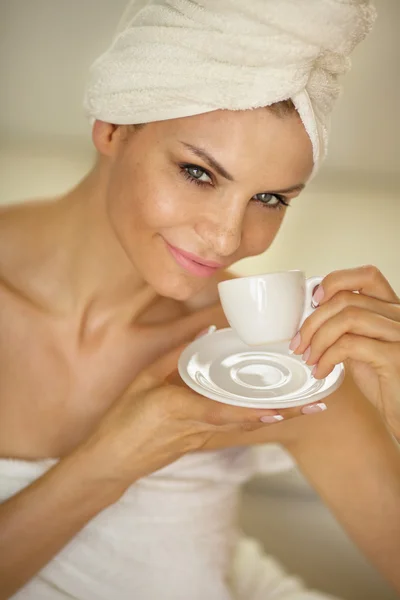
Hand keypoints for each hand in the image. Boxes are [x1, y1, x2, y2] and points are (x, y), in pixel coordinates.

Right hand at [82, 343, 306, 490]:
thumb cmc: (124, 419)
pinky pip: (232, 429)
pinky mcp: (199, 442)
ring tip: (306, 408)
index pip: (223, 411)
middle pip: (246, 422)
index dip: (253, 411)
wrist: (111, 461)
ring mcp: (200, 438)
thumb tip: (206, 332)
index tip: (282, 407)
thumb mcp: (143, 381)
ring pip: (244, 427)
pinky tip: (274, 412)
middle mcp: (197, 427)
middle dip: (283, 414)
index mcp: (179, 409)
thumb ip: (175, 356)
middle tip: (317, 405)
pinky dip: (255, 420)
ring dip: (276, 418)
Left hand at [291, 266, 399, 439]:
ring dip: (318, 338)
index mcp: (392, 310)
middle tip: (299, 343)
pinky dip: (327, 357)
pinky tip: (321, 370)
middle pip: (346, 299)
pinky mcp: (395, 356)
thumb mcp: (364, 348)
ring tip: (309, 358)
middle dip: (313, 320)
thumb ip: (347, 329)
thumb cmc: (386, 383)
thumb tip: (312, 316)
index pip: (366, 275)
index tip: (314, 301)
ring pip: (347, 318)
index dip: (336, 281)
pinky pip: (350, 345)